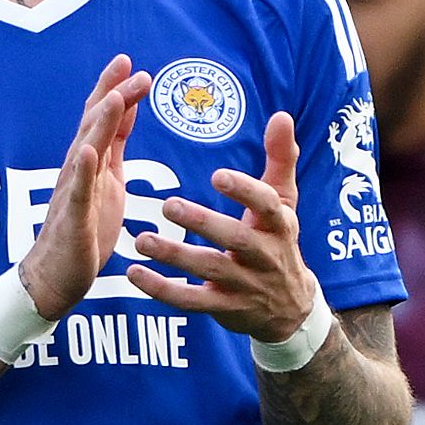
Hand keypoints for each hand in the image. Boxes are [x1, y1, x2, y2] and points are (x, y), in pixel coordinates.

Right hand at [18, 56, 151, 319]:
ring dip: (99, 124)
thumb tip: (127, 106)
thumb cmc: (84, 229)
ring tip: (114, 97)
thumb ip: (115, 143)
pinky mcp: (73, 220)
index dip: (114, 88)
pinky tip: (89, 153)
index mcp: (91, 161)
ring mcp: (73, 194)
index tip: (129, 61)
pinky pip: (77, 193)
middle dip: (112, 95)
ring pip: (86, 152)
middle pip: (93, 125)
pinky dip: (82, 171)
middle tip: (131, 68)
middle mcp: (78, 171)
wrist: (55, 276)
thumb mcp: (109, 178)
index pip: (102, 118)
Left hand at [128, 108, 324, 343]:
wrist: (289, 308)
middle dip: (202, 222)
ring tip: (141, 239)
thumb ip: (280, 158)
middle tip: (168, 204)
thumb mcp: (285, 201)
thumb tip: (281, 115)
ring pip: (209, 271)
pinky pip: (191, 301)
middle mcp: (265, 256)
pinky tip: (135, 274)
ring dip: (174, 255)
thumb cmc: (278, 240)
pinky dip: (163, 290)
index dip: (244, 191)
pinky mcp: (224, 309)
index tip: (217, 174)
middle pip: (235, 240)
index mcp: (280, 224)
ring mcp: (245, 285)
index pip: (267, 206)